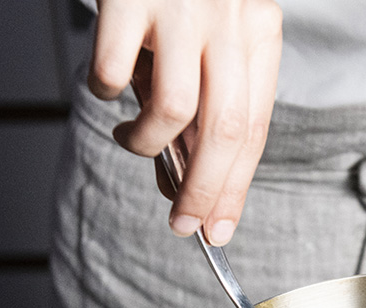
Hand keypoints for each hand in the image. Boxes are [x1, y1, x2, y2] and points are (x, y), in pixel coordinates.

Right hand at [87, 0, 282, 245]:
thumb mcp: (215, 31)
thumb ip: (208, 95)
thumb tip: (190, 175)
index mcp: (258, 33)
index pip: (255, 129)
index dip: (235, 187)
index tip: (219, 227)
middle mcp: (228, 22)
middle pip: (226, 132)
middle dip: (204, 192)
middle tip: (183, 225)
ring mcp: (180, 10)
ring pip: (175, 111)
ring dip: (147, 146)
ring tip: (130, 139)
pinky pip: (114, 73)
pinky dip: (106, 95)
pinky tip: (107, 88)